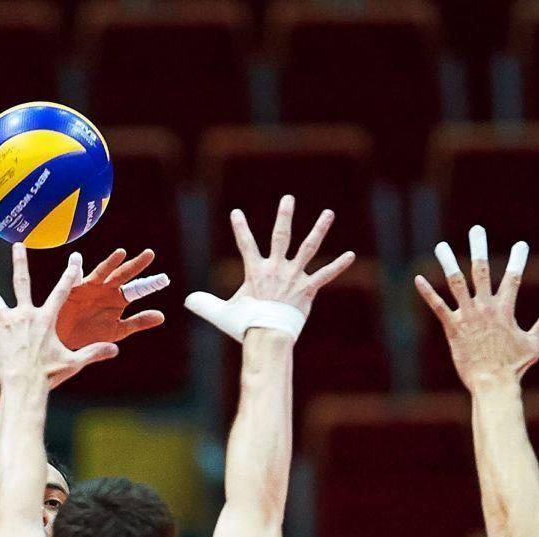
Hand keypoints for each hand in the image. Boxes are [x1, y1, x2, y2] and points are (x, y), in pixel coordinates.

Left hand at [0, 244, 117, 386]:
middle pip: (22, 282)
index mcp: (46, 319)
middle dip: (20, 262)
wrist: (23, 384)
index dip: (70, 274)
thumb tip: (115, 348)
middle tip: (18, 245)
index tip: (75, 259)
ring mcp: (8, 320)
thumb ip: (93, 353)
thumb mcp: (73, 362)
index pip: (62, 291)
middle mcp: (26, 314)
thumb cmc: (48, 374)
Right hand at [56, 248, 166, 348]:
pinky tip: (76, 259)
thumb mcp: (118, 330)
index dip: (151, 284)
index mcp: (119, 299)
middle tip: (150, 254)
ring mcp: (91, 286)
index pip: (138, 289)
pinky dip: (75, 267)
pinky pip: (76, 277)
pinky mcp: (74, 288)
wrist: (69, 341)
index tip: (164, 279)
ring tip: (122, 253)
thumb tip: (161, 316)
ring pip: (103, 272)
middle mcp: (107, 289)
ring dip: (111, 263)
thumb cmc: (92, 335)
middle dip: (136, 265)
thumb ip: (138, 322)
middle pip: (124, 275)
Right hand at [185, 195, 354, 339]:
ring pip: (308, 248)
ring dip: (319, 230)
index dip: (240, 227)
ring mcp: (293, 277)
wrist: (267, 335)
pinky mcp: (307, 289)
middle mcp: (276, 269)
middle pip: (281, 236)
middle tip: (288, 199)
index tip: (236, 213)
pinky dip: (338, 265)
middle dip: (284, 216)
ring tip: (328, 213)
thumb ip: (204, 304)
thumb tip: (187, 300)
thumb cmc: (244, 324)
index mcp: (255, 271)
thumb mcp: (221, 312)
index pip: (245, 244)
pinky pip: (325, 275)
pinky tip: (350, 254)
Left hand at [415, 226, 538, 389]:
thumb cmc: (513, 367)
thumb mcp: (533, 344)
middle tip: (476, 230)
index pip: (513, 278)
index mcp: (505, 309)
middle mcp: (486, 307)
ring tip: (440, 246)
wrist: (493, 382)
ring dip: (448, 263)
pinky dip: (427, 292)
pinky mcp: (452, 327)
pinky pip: (437, 306)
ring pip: (456, 282)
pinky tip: (418, 278)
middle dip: (479, 248)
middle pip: (482, 271)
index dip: (517, 260)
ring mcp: (468, 315)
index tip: (521, 244)